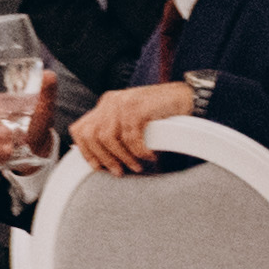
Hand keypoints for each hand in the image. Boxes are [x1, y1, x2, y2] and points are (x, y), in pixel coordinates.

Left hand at [69, 77, 195, 177]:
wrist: (188, 97)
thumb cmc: (162, 113)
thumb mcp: (133, 119)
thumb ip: (117, 131)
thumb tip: (104, 158)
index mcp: (105, 105)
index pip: (80, 129)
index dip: (85, 151)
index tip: (97, 167)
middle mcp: (110, 102)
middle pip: (90, 135)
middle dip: (104, 158)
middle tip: (119, 171)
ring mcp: (122, 103)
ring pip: (108, 138)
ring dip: (122, 157)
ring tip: (137, 166)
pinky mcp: (137, 107)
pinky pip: (130, 136)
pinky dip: (139, 151)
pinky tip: (150, 156)